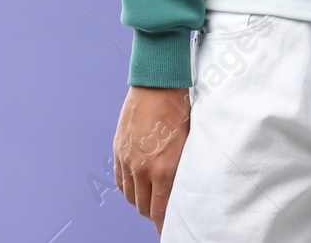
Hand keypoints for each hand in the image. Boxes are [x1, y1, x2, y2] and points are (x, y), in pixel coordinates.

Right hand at [114, 85, 190, 232]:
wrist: (158, 83)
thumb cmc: (182, 108)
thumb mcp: (191, 140)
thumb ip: (185, 166)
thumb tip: (186, 186)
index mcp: (164, 168)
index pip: (161, 210)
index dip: (165, 224)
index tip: (170, 228)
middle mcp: (143, 168)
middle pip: (144, 207)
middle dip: (154, 214)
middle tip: (164, 212)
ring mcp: (127, 159)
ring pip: (131, 196)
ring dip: (141, 202)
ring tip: (152, 200)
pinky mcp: (119, 150)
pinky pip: (120, 181)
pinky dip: (129, 188)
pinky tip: (138, 186)